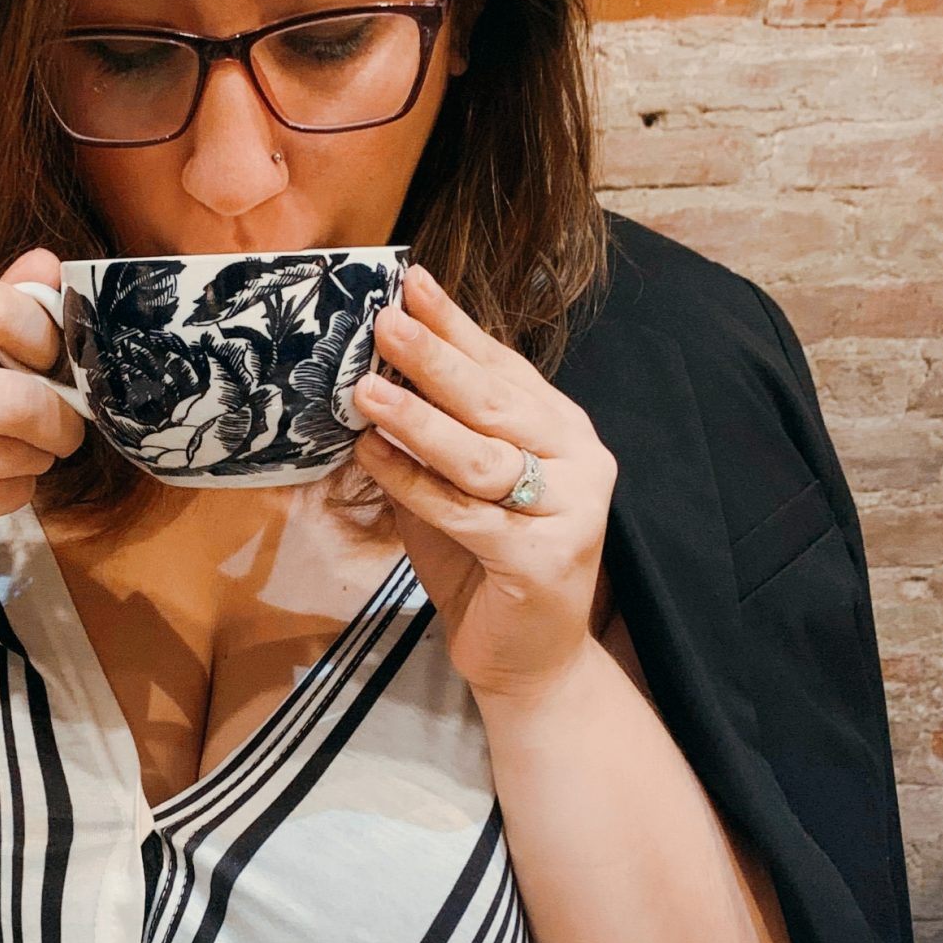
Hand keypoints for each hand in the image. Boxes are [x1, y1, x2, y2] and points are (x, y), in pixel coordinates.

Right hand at [0, 247, 85, 603]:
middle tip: (62, 430)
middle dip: (60, 420)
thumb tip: (48, 262)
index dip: (43, 335)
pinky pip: (4, 496)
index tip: (50, 361)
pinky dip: (12, 494)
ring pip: (18, 453)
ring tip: (8, 458)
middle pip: (19, 397)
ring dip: (35, 461)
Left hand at [351, 263, 617, 699]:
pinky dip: (413, 484)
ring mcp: (570, 509)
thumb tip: (373, 371)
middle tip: (384, 320)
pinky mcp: (544, 558)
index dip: (455, 325)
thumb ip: (434, 435)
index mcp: (562, 429)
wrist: (529, 660)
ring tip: (363, 391)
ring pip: (481, 454)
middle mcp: (579, 459)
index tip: (410, 282)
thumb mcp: (458, 486)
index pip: (503, 366)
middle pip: (495, 401)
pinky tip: (372, 458)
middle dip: (435, 357)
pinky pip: (465, 512)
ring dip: (417, 419)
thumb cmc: (487, 566)